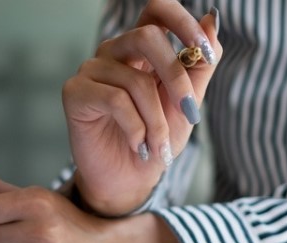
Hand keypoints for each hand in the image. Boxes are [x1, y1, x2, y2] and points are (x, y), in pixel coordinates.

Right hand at [62, 0, 220, 215]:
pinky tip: (136, 144)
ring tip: (158, 146)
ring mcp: (92, 70)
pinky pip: (115, 100)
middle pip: (147, 36)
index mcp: (142, 49)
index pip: (157, 9)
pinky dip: (135, 128)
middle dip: (176, 79)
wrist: (129, 181)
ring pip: (136, 80)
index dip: (182, 22)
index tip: (204, 51)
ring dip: (157, 121)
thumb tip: (212, 19)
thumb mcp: (186, 103)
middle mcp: (114, 52)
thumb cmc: (156, 141)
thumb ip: (199, 63)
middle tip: (189, 113)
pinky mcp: (75, 92)